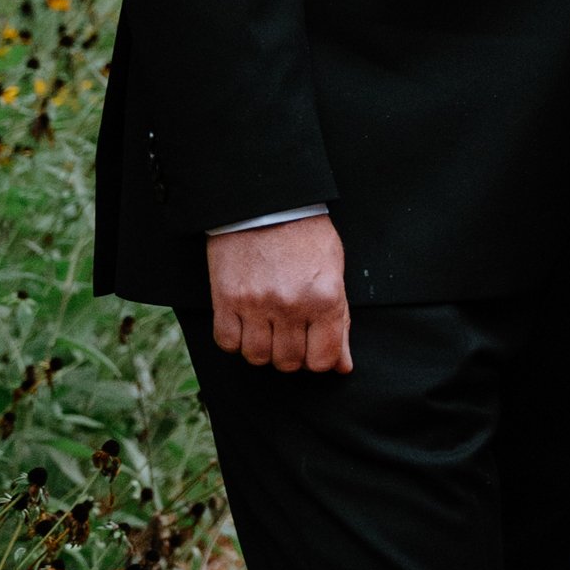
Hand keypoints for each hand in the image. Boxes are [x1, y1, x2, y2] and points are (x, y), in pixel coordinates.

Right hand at [207, 217, 351, 375]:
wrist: (266, 203)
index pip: (322, 360)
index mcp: (325, 299)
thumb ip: (340, 322)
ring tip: (266, 329)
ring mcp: (256, 303)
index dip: (318, 361)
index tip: (312, 350)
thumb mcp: (334, 274)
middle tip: (289, 336)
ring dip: (262, 350)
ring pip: (257, 357)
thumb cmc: (305, 236)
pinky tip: (244, 324)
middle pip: (289, 362)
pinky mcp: (226, 298)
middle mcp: (291, 305)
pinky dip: (235, 341)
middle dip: (290, 356)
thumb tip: (343, 366)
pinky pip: (227, 342)